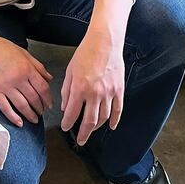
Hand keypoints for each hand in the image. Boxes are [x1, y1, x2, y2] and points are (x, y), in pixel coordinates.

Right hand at [0, 30, 52, 127]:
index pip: (42, 88)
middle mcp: (18, 79)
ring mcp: (6, 87)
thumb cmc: (1, 47)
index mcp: (27, 69)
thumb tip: (49, 78)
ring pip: (22, 105)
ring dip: (30, 114)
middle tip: (42, 112)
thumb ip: (38, 66)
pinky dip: (13, 117)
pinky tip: (19, 122)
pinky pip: (5, 108)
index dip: (48, 98)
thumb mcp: (24, 53)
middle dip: (40, 108)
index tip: (50, 104)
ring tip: (34, 119)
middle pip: (34, 98)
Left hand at [61, 28, 124, 145]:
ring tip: (91, 130)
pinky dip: (115, 120)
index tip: (65, 127)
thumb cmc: (85, 53)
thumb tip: (65, 106)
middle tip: (80, 140)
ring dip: (96, 127)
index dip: (67, 123)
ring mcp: (109, 93)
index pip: (72, 113)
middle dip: (83, 133)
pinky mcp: (119, 90)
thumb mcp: (70, 71)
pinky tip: (112, 126)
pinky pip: (118, 110)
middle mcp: (95, 94)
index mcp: (80, 88)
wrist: (104, 42)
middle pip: (89, 121)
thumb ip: (66, 90)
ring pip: (103, 118)